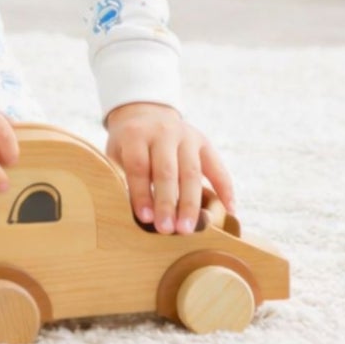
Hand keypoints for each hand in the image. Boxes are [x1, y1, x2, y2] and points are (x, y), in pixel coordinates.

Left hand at [104, 102, 234, 235]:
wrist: (145, 114)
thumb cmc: (128, 145)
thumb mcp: (116, 154)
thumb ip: (123, 178)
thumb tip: (138, 215)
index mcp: (136, 134)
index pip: (139, 166)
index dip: (141, 193)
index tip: (145, 218)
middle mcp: (163, 132)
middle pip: (166, 170)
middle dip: (167, 203)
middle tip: (166, 229)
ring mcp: (186, 135)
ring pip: (191, 172)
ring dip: (190, 203)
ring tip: (188, 229)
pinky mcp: (204, 142)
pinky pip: (217, 167)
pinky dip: (225, 190)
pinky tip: (228, 211)